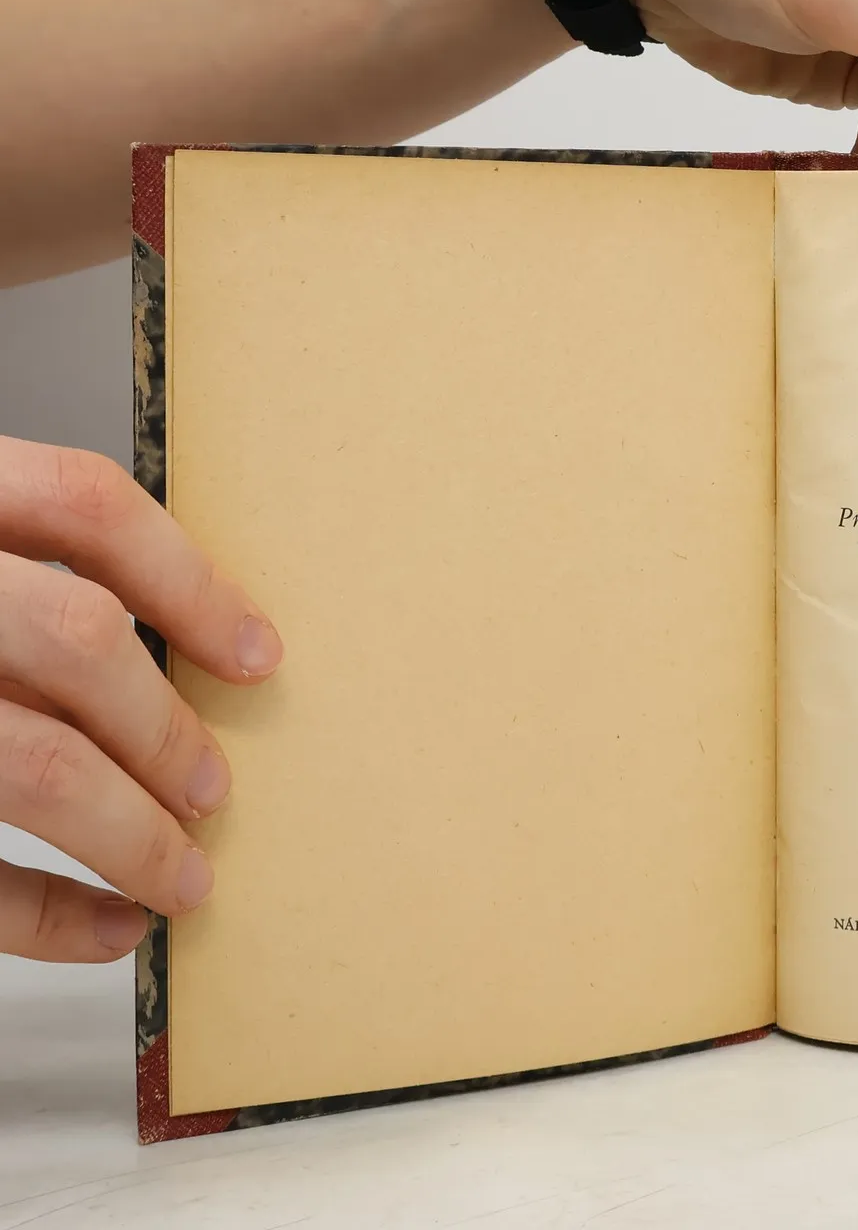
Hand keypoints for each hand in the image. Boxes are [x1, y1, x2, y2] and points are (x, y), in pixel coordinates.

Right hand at [0, 436, 281, 960]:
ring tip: (188, 874)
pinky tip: (108, 927)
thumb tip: (179, 649)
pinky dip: (45, 915)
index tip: (258, 653)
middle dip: (161, 724)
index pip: (82, 505)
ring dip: (128, 830)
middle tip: (217, 788)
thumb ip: (14, 565)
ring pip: (27, 761)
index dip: (187, 579)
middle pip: (73, 636)